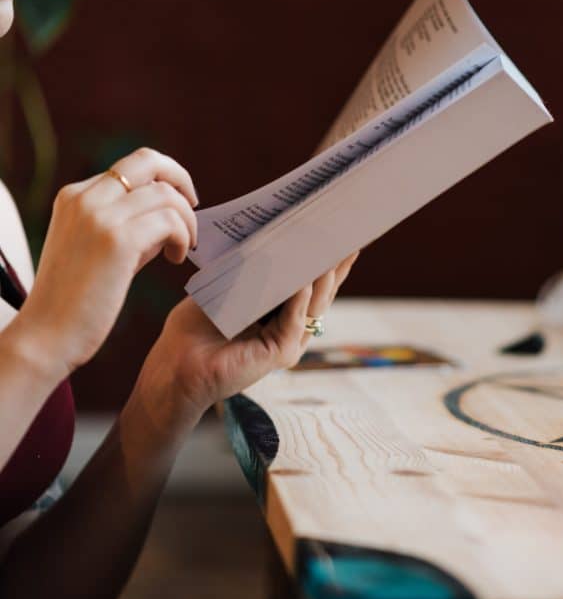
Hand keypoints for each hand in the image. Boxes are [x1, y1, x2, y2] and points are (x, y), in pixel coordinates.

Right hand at [13, 148, 198, 376]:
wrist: (47, 334)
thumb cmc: (77, 299)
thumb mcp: (100, 247)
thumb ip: (129, 223)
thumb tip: (170, 212)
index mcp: (75, 196)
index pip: (131, 166)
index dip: (164, 180)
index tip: (178, 205)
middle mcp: (85, 198)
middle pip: (148, 160)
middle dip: (182, 180)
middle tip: (194, 208)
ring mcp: (99, 216)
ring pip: (166, 194)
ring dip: (187, 221)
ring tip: (184, 248)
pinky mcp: (117, 240)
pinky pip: (170, 221)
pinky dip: (184, 237)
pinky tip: (177, 259)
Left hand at [133, 253, 357, 427]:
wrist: (177, 367)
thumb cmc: (196, 330)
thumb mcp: (227, 289)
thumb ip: (252, 271)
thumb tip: (272, 238)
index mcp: (281, 311)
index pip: (310, 281)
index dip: (326, 259)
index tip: (339, 231)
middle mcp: (292, 326)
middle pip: (322, 291)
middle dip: (336, 263)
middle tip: (348, 235)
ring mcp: (290, 340)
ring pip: (314, 304)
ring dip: (323, 277)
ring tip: (331, 250)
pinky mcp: (280, 353)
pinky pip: (295, 321)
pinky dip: (300, 300)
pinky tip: (304, 281)